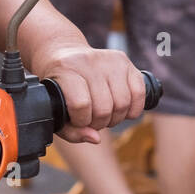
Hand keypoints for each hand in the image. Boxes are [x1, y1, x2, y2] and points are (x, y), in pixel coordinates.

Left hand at [27, 37, 146, 143]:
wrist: (65, 55)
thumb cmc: (60, 88)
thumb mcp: (55, 109)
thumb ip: (71, 131)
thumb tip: (95, 138)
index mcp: (66, 70)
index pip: (81, 104)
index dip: (81, 121)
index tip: (78, 120)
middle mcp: (88, 61)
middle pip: (104, 107)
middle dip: (99, 123)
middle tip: (92, 120)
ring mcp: (108, 59)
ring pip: (122, 103)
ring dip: (115, 118)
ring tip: (104, 115)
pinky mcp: (124, 60)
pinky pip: (139, 92)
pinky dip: (133, 109)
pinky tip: (123, 111)